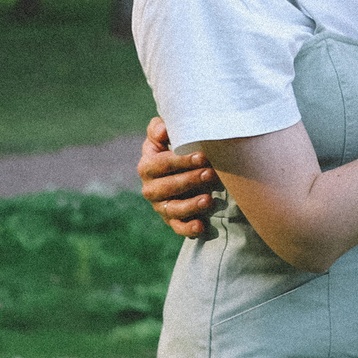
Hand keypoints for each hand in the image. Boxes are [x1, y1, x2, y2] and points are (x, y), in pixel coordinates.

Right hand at [139, 114, 219, 238]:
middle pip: (168, 187)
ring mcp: (160, 206)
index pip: (162, 164)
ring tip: (209, 199)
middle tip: (210, 173)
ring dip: (191, 205)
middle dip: (190, 181)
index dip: (181, 161)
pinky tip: (201, 226)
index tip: (202, 156)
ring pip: (173, 209)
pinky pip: (178, 227)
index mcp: (147, 166)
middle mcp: (150, 188)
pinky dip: (188, 229)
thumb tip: (163, 129)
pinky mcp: (171, 220)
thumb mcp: (163, 135)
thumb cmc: (173, 147)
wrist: (178, 168)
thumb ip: (159, 128)